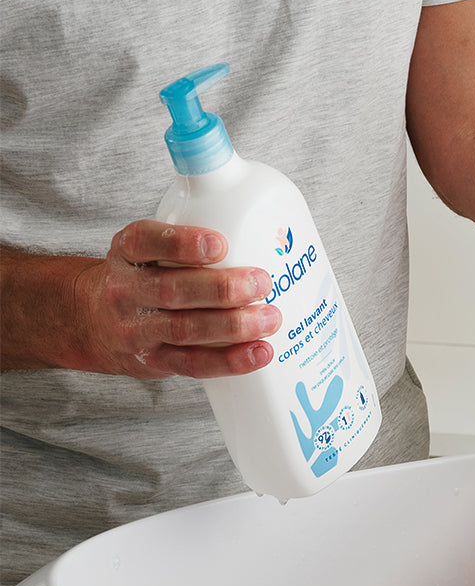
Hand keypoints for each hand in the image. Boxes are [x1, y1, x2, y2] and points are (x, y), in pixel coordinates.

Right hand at [23, 221, 281, 378]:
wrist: (92, 321)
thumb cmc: (143, 273)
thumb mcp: (148, 243)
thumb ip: (190, 232)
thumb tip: (269, 222)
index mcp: (127, 251)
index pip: (145, 241)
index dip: (181, 243)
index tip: (219, 244)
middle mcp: (126, 290)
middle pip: (172, 290)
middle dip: (222, 288)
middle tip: (262, 282)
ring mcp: (138, 330)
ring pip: (186, 329)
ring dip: (234, 326)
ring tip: (271, 318)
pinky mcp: (154, 361)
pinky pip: (193, 363)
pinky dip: (230, 361)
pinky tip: (260, 352)